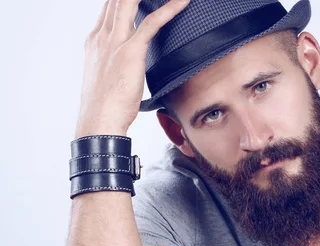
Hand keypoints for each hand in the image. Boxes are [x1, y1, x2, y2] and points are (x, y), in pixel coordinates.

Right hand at [76, 0, 190, 136]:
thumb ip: (117, 66)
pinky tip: (182, 1)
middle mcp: (103, 36)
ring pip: (128, 0)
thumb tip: (129, 69)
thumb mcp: (107, 79)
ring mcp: (115, 41)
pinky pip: (151, 23)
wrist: (98, 120)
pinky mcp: (131, 51)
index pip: (109, 7)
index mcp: (96, 41)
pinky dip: (169, 9)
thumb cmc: (105, 107)